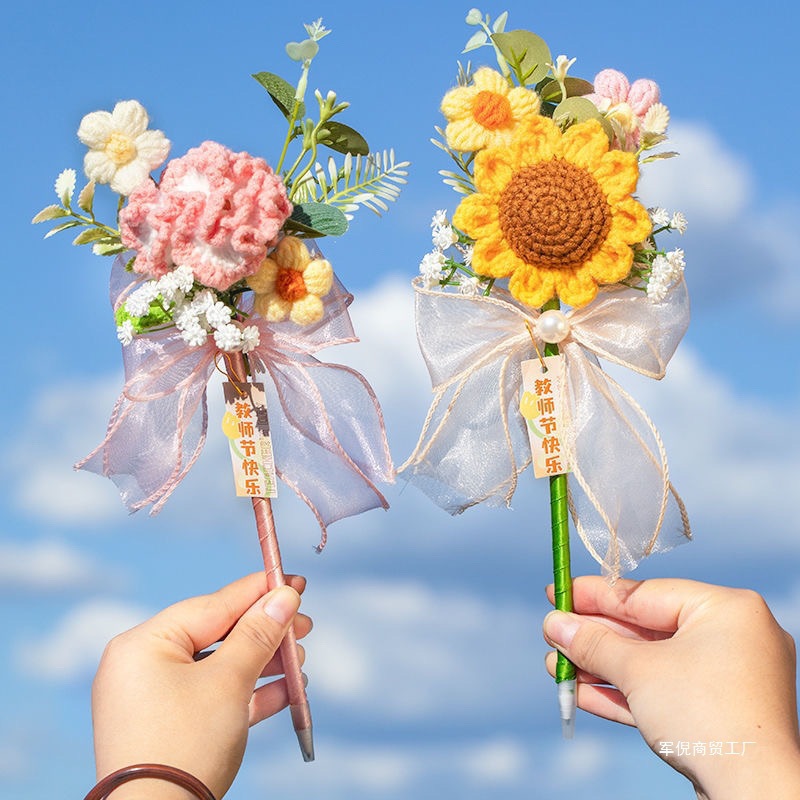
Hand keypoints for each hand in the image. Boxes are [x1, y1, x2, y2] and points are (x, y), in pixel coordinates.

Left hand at [91, 572, 311, 798]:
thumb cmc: (186, 744)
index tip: (293, 581)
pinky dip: (247, 692)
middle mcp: (142, 667)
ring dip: (262, 664)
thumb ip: (258, 634)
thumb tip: (284, 596)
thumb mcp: (229, 681)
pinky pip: (212, 698)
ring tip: (300, 662)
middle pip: (217, 635)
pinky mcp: (167, 730)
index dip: (258, 592)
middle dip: (266, 633)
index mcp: (144, 645)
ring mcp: (153, 701)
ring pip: (218, 668)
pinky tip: (285, 690)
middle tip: (305, 626)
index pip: (212, 605)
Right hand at [542, 576, 799, 799]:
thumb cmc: (703, 715)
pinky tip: (582, 692)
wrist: (753, 794)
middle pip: (645, 630)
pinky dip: (625, 692)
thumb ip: (593, 642)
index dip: (595, 595)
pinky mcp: (720, 714)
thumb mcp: (638, 670)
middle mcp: (732, 638)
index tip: (559, 592)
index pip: (646, 594)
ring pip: (651, 665)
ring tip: (557, 667)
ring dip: (601, 668)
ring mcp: (728, 679)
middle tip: (552, 633)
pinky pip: (664, 691)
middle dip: (594, 638)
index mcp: (726, 609)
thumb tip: (554, 623)